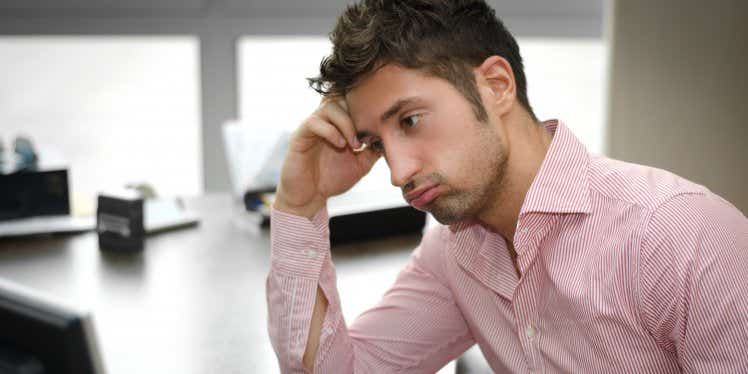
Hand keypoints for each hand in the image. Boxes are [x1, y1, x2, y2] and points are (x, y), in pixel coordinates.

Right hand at [273, 97, 379, 217]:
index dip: (366, 106)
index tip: (379, 125)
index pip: (351, 99)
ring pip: (330, 105)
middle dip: (358, 111)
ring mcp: (312, 126)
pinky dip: (331, 131)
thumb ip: (373, 150)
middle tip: (366, 135)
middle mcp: (325, 120)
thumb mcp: (361, 164)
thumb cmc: (333, 179)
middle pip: (341, 94)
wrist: (310, 197)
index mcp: (339, 123)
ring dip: (347, 123)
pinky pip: (314, 122)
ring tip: (354, 145)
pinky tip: (340, 145)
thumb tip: (391, 137)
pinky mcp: (300, 136)